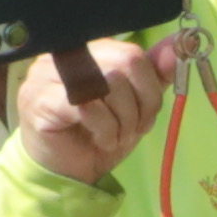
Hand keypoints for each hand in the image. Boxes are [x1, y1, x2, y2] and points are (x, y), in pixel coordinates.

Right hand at [8, 33, 179, 187]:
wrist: (65, 171)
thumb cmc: (96, 134)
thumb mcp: (135, 104)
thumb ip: (154, 74)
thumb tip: (176, 46)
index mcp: (90, 50)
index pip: (132, 54)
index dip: (149, 88)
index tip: (145, 115)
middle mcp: (66, 55)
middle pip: (123, 65)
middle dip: (138, 106)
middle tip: (131, 130)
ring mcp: (48, 74)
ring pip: (108, 83)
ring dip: (122, 121)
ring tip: (114, 137)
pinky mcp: (40, 99)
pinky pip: (87, 106)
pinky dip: (105, 129)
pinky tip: (101, 140)